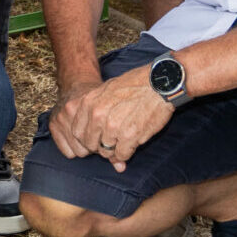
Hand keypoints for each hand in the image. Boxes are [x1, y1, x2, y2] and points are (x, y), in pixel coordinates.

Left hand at [52, 68, 174, 171]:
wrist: (159, 82)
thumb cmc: (135, 85)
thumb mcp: (107, 91)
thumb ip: (97, 114)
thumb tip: (94, 136)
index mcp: (89, 103)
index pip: (77, 132)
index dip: (88, 138)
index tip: (98, 137)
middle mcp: (98, 115)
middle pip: (90, 145)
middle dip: (100, 147)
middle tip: (113, 140)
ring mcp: (113, 126)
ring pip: (106, 152)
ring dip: (115, 150)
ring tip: (125, 138)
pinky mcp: (129, 135)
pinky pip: (122, 155)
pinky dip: (126, 153)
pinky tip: (133, 142)